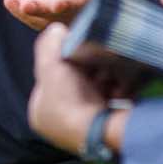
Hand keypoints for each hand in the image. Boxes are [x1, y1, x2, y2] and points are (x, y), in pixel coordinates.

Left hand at [4, 0, 117, 29]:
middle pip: (81, 2)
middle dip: (68, 3)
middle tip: (55, 3)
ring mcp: (69, 10)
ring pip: (58, 16)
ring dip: (41, 12)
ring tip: (25, 5)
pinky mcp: (51, 18)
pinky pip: (38, 19)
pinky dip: (25, 13)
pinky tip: (10, 2)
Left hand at [25, 24, 117, 154]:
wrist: (102, 133)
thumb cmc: (70, 101)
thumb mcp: (51, 66)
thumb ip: (49, 45)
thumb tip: (55, 30)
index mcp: (41, 113)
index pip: (53, 78)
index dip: (66, 61)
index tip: (80, 52)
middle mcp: (60, 124)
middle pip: (77, 84)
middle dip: (90, 71)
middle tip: (99, 63)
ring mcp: (85, 129)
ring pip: (98, 92)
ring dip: (107, 80)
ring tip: (112, 75)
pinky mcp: (108, 129)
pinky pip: (114, 102)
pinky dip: (119, 92)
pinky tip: (121, 87)